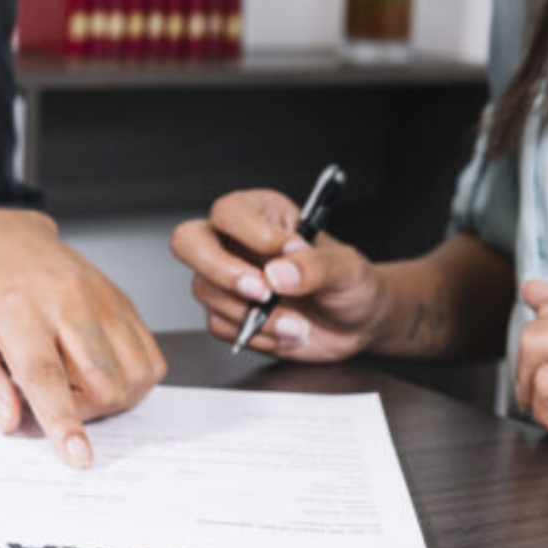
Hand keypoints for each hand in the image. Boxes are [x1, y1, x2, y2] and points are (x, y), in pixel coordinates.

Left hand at [0, 208, 165, 467]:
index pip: (46, 374)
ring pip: (134, 373)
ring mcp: (102, 299)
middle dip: (84, 413)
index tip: (77, 456)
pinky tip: (101, 371)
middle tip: (55, 401)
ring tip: (77, 384)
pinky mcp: (123, 302)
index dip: (64, 421)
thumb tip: (8, 421)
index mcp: (17, 309)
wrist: (3, 234)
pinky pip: (150, 356)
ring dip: (112, 398)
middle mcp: (67, 301)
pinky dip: (133, 380)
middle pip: (101, 380)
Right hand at [170, 189, 385, 359]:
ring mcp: (228, 281)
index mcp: (262, 215)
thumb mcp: (346, 267)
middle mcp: (236, 244)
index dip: (251, 233)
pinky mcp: (229, 315)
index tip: (288, 251)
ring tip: (297, 322)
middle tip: (262, 291)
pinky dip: (257, 335)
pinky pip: (220, 325)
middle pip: (189, 242)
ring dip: (252, 314)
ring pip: (205, 290)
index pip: (228, 212)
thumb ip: (315, 265)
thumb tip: (278, 273)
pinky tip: (288, 332)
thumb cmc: (351, 283)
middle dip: (223, 271)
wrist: (358, 324)